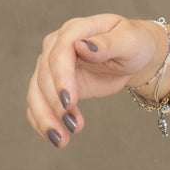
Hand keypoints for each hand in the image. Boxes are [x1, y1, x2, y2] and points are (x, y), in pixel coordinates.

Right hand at [25, 14, 169, 148]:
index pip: (60, 53)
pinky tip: (55, 137)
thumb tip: (81, 45)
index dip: (61, 78)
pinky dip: (42, 122)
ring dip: (45, 118)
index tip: (68, 102)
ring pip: (36, 93)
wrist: (133, 55)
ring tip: (61, 140)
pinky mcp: (53, 85)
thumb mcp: (129, 41)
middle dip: (55, 105)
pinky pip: (39, 104)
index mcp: (75, 30)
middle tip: (72, 127)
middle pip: (44, 76)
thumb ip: (106, 44)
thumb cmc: (134, 43)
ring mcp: (51, 66)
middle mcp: (56, 46)